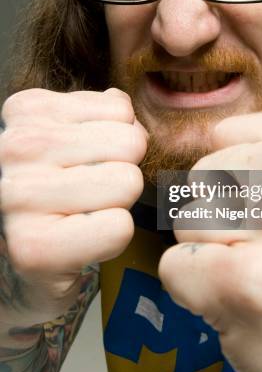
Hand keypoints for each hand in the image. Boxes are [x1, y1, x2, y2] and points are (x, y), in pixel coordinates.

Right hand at [0, 88, 146, 322]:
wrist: (19, 261)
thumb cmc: (56, 192)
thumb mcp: (73, 136)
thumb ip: (106, 116)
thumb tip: (134, 120)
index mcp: (26, 110)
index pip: (121, 110)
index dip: (117, 142)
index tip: (85, 163)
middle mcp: (16, 147)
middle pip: (130, 144)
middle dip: (122, 171)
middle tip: (90, 194)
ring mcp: (19, 196)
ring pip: (128, 183)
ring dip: (117, 205)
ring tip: (84, 215)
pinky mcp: (34, 247)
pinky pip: (119, 227)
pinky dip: (112, 238)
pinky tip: (82, 241)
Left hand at [159, 102, 261, 371]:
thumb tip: (205, 132)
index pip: (225, 136)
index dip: (247, 183)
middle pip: (204, 174)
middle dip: (225, 217)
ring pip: (188, 218)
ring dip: (215, 254)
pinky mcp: (242, 280)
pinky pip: (175, 264)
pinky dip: (199, 290)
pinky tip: (249, 305)